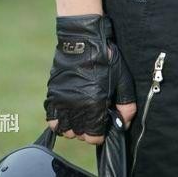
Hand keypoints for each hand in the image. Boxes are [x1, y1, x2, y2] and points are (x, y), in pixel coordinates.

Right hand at [45, 13, 136, 144]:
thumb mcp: (122, 78)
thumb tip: (124, 123)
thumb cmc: (104, 57)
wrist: (81, 38)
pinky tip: (68, 110)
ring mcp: (62, 101)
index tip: (102, 123)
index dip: (100, 133)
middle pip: (78, 135)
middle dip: (87, 129)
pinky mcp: (52, 93)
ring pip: (64, 129)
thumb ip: (126, 104)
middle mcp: (75, 107)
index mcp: (94, 105)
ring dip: (72, 126)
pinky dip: (58, 119)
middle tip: (92, 116)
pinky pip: (51, 118)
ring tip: (80, 114)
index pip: (93, 138)